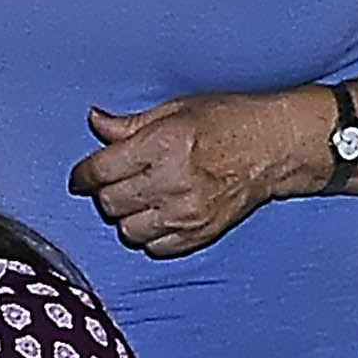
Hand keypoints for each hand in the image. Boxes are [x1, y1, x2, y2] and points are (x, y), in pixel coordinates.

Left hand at [72, 90, 324, 256]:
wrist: (276, 147)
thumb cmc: (229, 121)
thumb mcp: (176, 109)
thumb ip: (130, 124)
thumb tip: (95, 121)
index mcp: (161, 146)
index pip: (101, 170)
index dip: (83, 175)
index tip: (81, 177)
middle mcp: (171, 182)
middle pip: (110, 202)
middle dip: (104, 193)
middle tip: (114, 183)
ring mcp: (187, 212)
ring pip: (128, 230)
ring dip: (126, 216)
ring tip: (138, 200)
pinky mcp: (201, 233)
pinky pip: (156, 248)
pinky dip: (150, 235)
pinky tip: (157, 216)